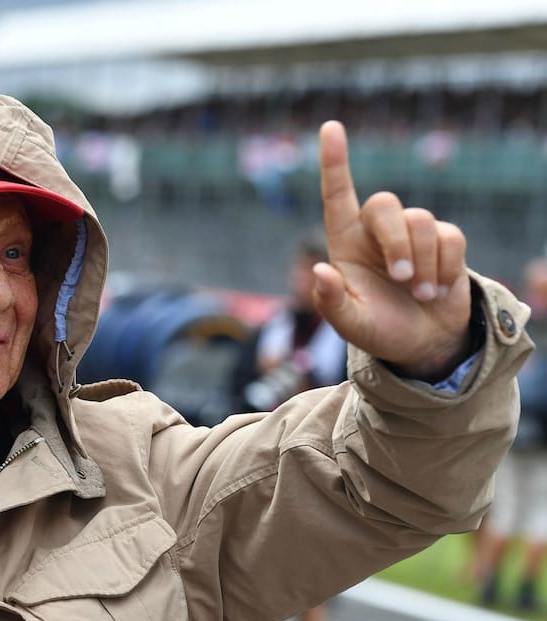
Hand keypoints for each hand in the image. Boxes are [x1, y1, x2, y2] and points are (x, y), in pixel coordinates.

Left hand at [314, 121, 471, 381]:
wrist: (422, 344)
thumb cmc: (378, 329)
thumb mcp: (350, 324)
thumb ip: (331, 302)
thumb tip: (320, 270)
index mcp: (345, 244)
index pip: (337, 196)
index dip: (334, 162)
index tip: (330, 127)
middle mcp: (376, 232)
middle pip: (386, 204)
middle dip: (396, 240)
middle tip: (401, 279)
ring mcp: (412, 235)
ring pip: (421, 222)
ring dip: (422, 264)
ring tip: (418, 295)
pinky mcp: (445, 242)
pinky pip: (450, 238)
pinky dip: (445, 268)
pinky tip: (435, 291)